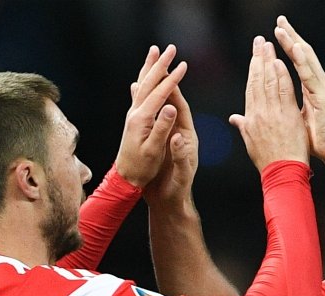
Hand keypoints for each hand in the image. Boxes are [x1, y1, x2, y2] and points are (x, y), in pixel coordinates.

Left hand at [115, 45, 187, 187]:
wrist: (124, 179)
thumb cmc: (142, 169)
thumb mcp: (154, 150)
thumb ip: (163, 127)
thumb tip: (171, 107)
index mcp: (142, 120)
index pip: (160, 94)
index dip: (173, 79)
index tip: (183, 65)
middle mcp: (135, 114)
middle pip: (148, 83)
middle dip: (160, 65)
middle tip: (169, 48)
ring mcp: (132, 116)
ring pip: (142, 85)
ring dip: (149, 67)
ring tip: (154, 52)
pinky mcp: (132, 121)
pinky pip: (138, 95)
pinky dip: (142, 82)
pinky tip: (140, 79)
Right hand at [143, 83, 198, 213]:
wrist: (169, 203)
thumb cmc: (177, 191)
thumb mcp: (181, 175)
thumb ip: (181, 156)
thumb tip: (177, 138)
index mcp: (187, 138)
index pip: (181, 110)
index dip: (175, 93)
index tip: (167, 75)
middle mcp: (179, 133)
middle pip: (173, 104)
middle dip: (166, 84)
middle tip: (158, 63)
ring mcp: (169, 136)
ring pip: (163, 109)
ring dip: (155, 91)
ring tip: (146, 72)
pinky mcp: (160, 141)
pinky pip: (153, 118)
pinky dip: (146, 105)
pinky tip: (136, 95)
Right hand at [229, 36, 308, 171]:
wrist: (282, 173)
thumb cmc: (269, 160)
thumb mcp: (251, 143)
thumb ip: (243, 126)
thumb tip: (234, 118)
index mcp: (250, 119)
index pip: (250, 89)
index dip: (252, 70)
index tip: (254, 56)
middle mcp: (259, 114)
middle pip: (257, 81)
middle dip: (258, 59)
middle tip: (259, 41)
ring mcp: (273, 114)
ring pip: (269, 82)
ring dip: (269, 61)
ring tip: (269, 45)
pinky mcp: (287, 116)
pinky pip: (283, 92)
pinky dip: (281, 76)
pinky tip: (280, 63)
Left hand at [274, 15, 324, 166]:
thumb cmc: (316, 140)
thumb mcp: (294, 121)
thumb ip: (282, 110)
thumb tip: (270, 106)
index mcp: (309, 89)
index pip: (295, 64)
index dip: (286, 48)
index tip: (274, 35)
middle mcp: (317, 85)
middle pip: (303, 56)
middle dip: (291, 37)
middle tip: (279, 21)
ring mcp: (322, 89)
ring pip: (308, 61)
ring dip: (295, 43)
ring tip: (283, 29)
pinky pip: (312, 76)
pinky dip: (304, 61)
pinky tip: (297, 48)